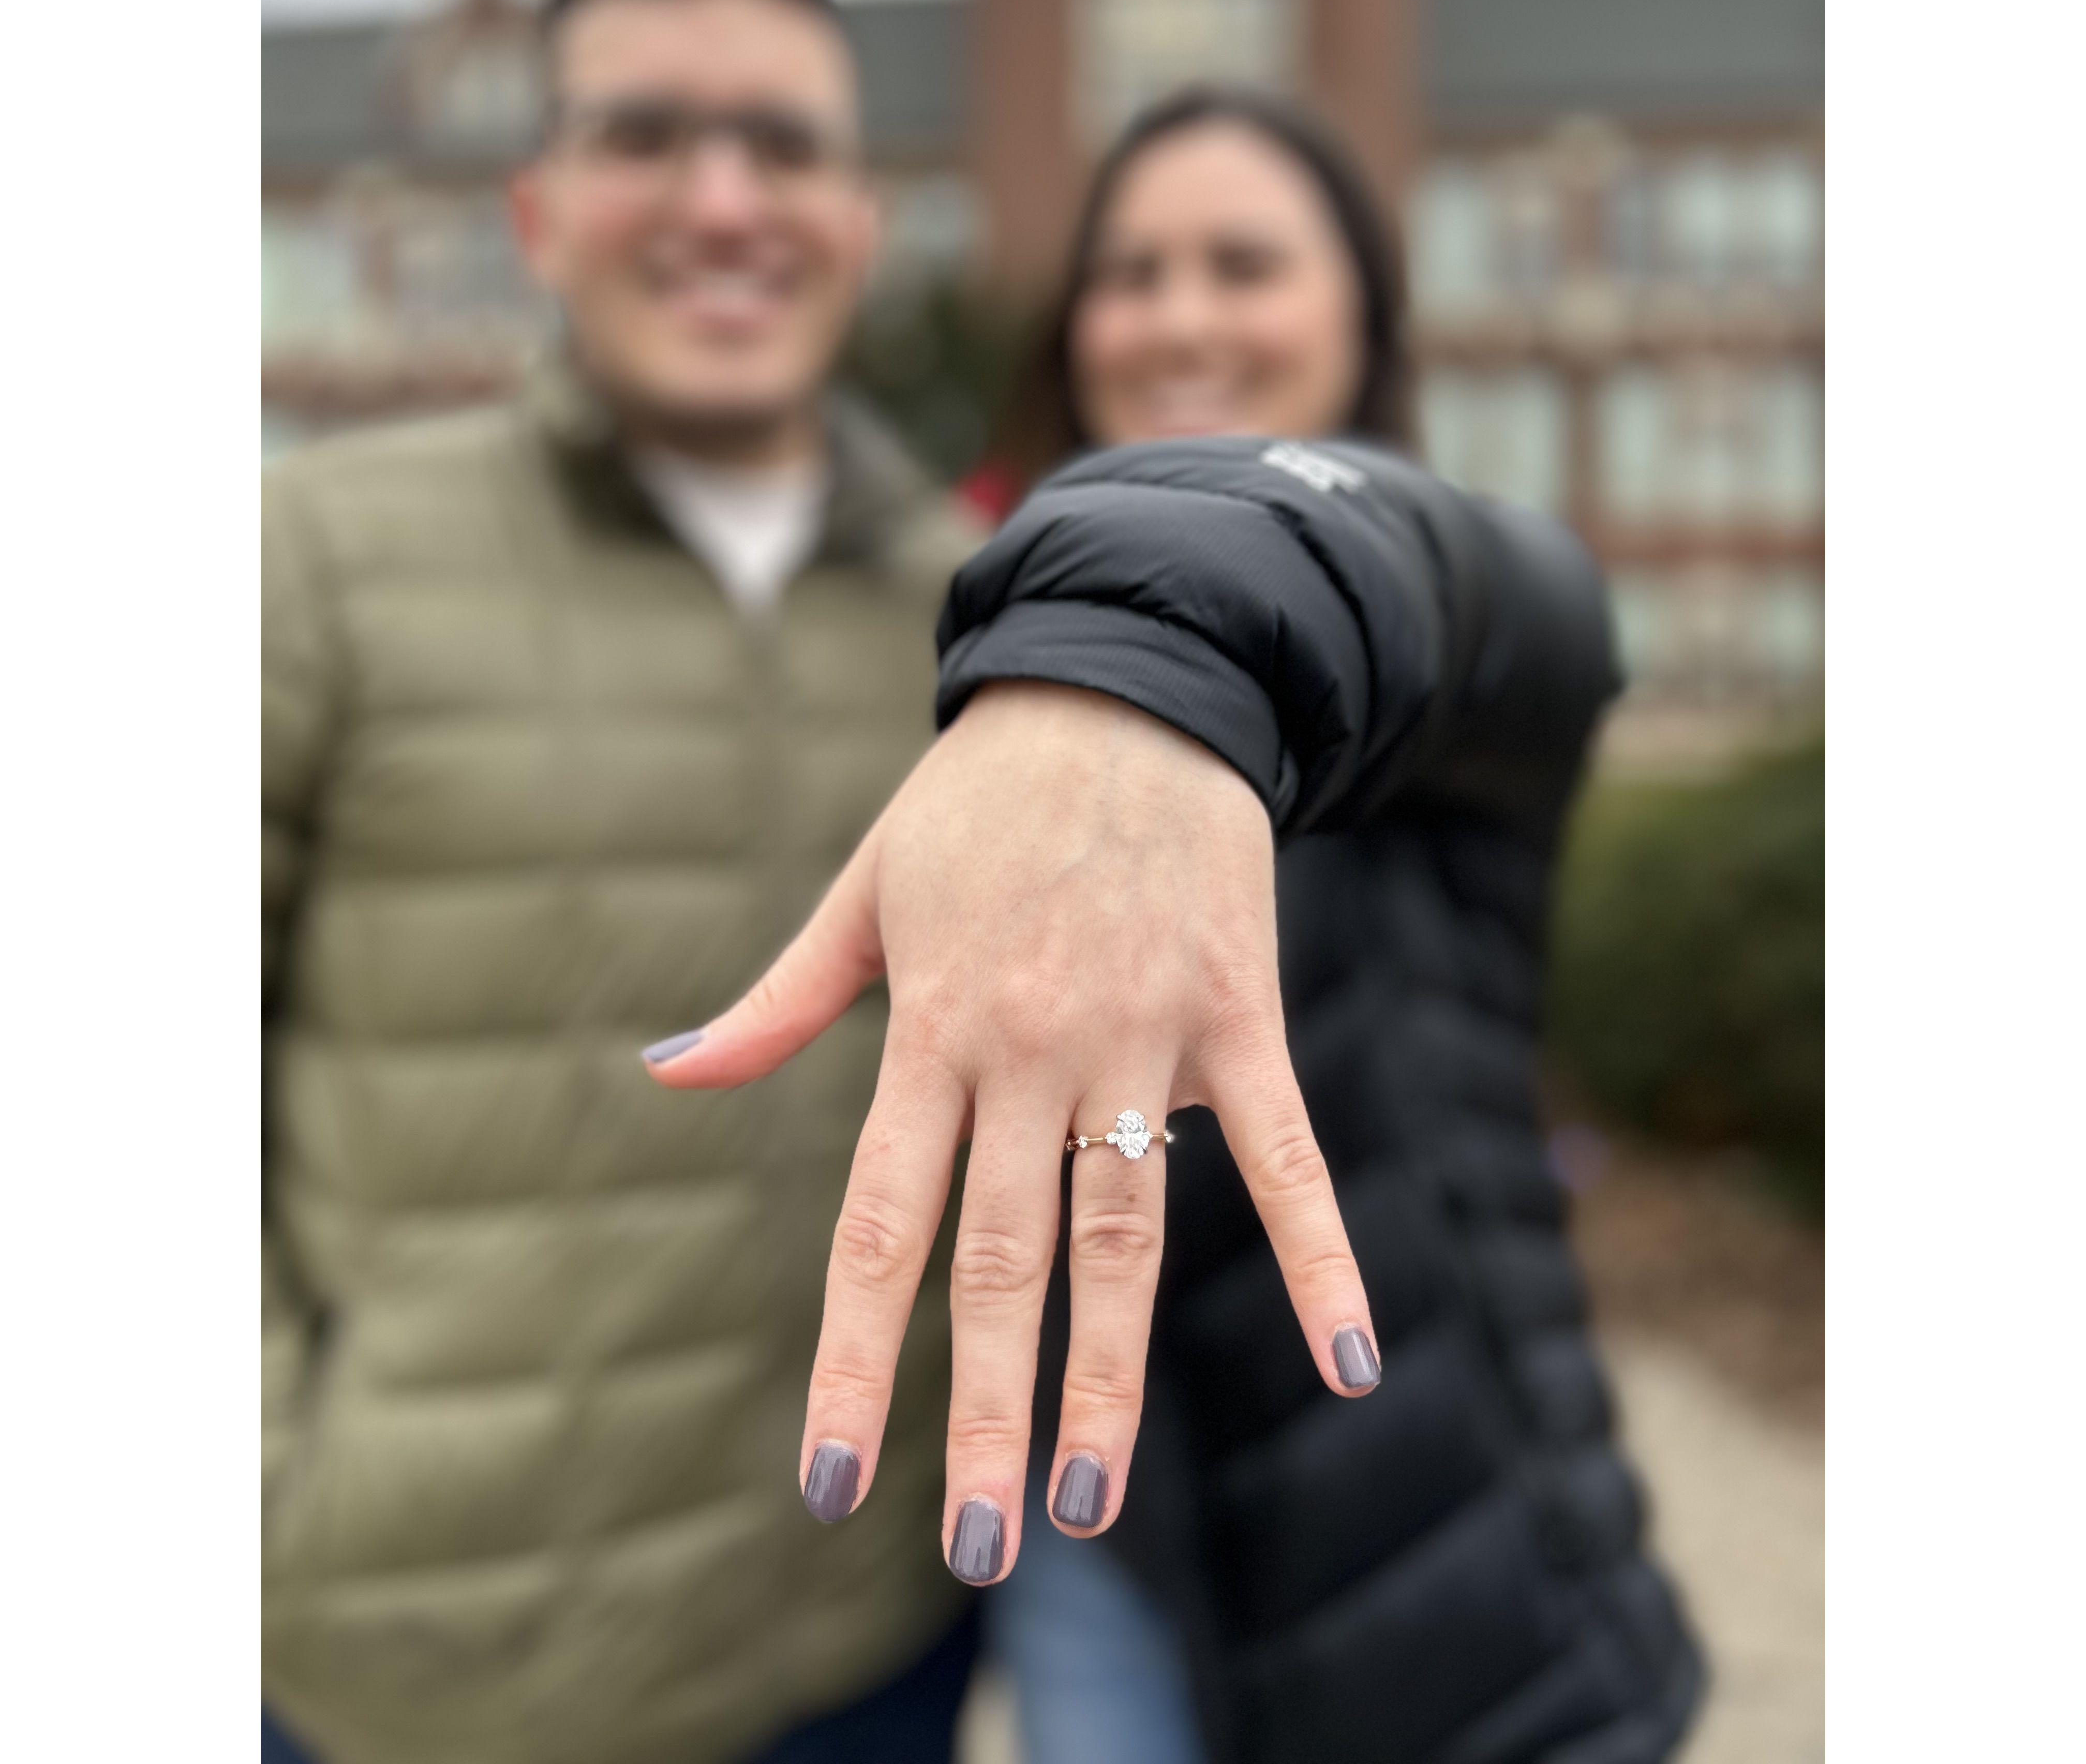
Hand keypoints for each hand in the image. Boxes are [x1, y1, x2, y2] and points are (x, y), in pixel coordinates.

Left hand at [644, 682, 1376, 1582]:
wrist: (1122, 685)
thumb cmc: (980, 798)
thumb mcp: (864, 888)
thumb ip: (779, 1001)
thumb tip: (668, 1072)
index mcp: (933, 1026)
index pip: (883, 1223)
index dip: (858, 1358)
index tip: (832, 1482)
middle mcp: (1033, 1048)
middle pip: (1003, 1258)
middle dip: (985, 1410)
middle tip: (978, 1547)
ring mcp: (1142, 1034)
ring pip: (1127, 1230)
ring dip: (1113, 1372)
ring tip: (1093, 1501)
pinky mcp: (1235, 1012)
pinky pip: (1284, 1150)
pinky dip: (1323, 1251)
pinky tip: (1357, 1361)